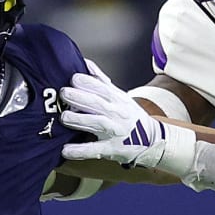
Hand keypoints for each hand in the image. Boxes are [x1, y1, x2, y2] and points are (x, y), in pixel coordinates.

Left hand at [60, 61, 195, 173]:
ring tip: (64, 117)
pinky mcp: (111, 149)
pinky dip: (80, 151)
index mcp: (117, 99)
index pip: (102, 88)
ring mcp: (114, 132)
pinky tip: (66, 150)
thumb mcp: (119, 96)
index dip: (88, 82)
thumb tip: (86, 64)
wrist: (151, 140)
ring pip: (97, 124)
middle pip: (98, 104)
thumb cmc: (130, 117)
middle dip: (80, 97)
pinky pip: (94, 150)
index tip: (73, 78)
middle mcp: (116, 114)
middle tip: (64, 93)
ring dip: (80, 120)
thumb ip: (101, 81)